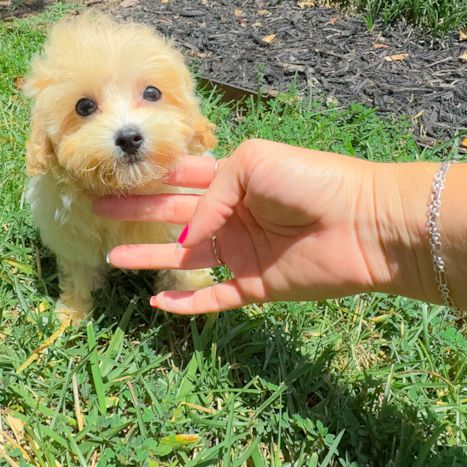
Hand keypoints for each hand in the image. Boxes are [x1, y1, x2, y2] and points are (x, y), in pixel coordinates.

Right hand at [92, 139, 415, 313]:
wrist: (367, 223)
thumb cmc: (314, 180)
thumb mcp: (253, 164)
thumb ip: (211, 193)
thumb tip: (186, 235)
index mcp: (235, 178)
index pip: (184, 177)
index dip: (152, 177)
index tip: (118, 175)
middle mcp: (235, 213)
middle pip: (175, 214)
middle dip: (137, 212)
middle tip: (99, 211)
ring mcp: (244, 251)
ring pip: (186, 257)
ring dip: (150, 257)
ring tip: (113, 258)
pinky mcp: (257, 286)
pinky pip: (213, 297)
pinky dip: (185, 303)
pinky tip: (156, 302)